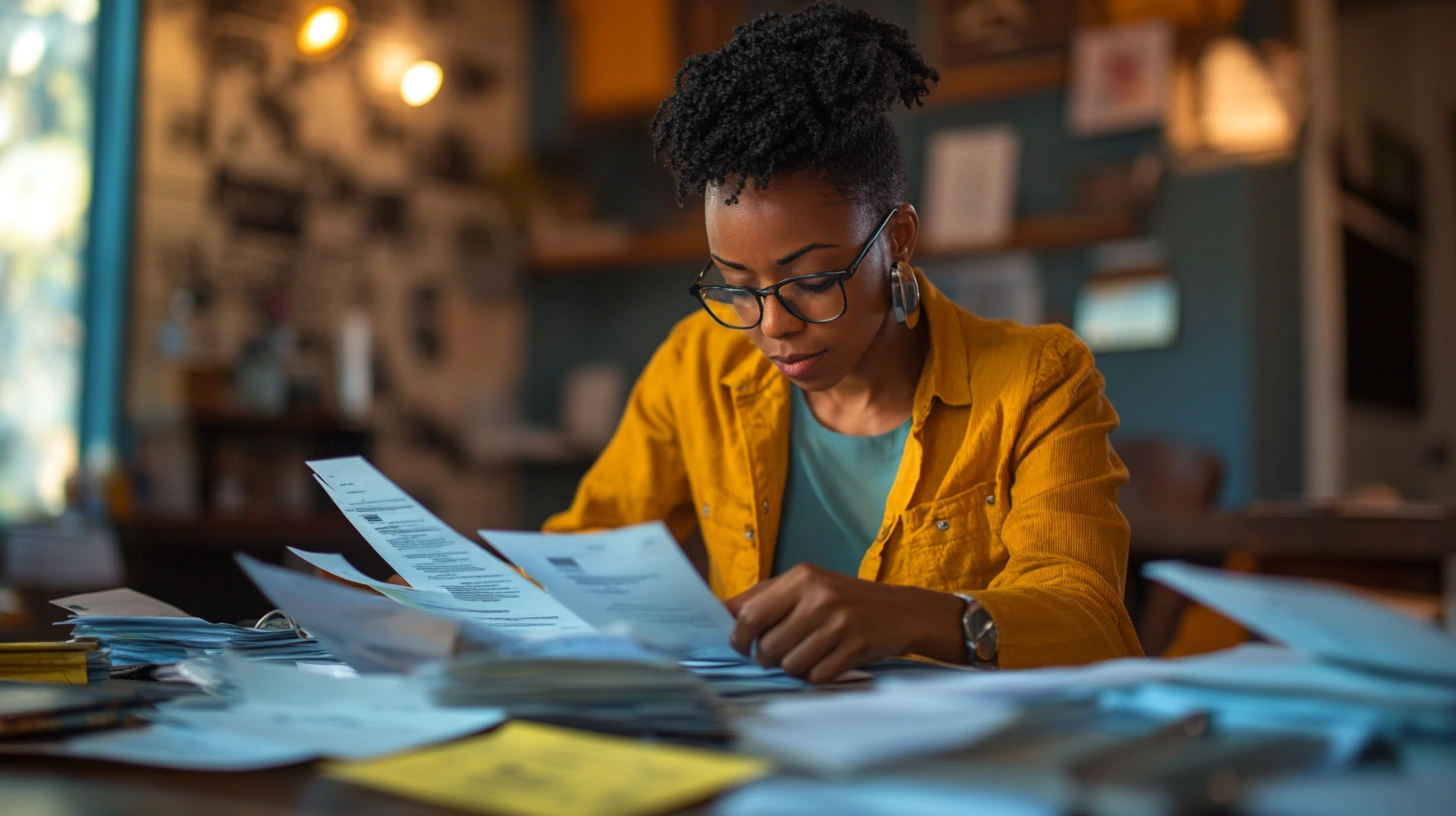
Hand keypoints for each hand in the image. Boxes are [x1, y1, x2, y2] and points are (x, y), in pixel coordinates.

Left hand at [725, 564, 967, 682]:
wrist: (900, 610)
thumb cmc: (842, 599)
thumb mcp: (805, 586)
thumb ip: (762, 597)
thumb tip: (719, 612)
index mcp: (802, 578)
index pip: (751, 615)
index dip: (740, 638)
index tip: (741, 647)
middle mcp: (820, 597)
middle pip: (769, 646)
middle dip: (767, 658)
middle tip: (778, 654)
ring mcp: (839, 623)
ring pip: (790, 665)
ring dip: (793, 669)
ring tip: (806, 656)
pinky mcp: (856, 647)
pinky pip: (816, 677)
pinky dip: (816, 677)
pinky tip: (826, 663)